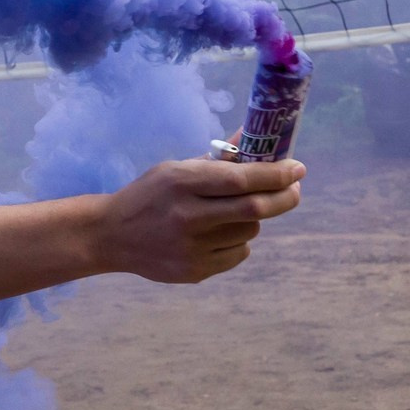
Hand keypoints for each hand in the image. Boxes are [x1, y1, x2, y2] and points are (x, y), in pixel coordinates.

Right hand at [95, 156, 304, 283]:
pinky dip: (238, 240)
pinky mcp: (196, 271)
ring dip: (253, 218)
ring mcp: (193, 248)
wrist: (112, 236)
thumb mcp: (176, 168)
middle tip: (294, 188)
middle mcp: (189, 216)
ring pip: (249, 231)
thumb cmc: (149, 194)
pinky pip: (238, 253)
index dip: (276, 174)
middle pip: (254, 209)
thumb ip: (217, 159)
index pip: (241, 179)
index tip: (297, 168)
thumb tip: (254, 138)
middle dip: (284, 197)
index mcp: (183, 183)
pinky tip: (218, 233)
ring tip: (234, 211)